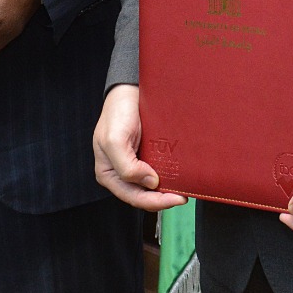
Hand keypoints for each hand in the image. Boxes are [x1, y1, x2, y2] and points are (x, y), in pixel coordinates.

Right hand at [93, 85, 188, 211]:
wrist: (129, 90)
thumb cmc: (117, 112)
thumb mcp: (114, 140)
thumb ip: (126, 167)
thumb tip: (150, 183)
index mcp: (108, 174)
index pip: (133, 197)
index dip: (154, 202)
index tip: (175, 198)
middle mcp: (121, 173)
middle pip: (144, 195)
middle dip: (163, 199)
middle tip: (183, 196)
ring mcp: (135, 164)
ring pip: (152, 186)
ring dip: (168, 189)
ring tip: (184, 187)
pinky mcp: (147, 154)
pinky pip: (159, 170)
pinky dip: (170, 175)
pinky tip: (180, 174)